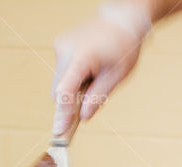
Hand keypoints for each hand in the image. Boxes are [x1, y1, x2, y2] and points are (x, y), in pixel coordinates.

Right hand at [52, 3, 150, 134]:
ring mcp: (60, 45)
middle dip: (67, 104)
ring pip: (58, 82)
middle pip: (58, 90)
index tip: (59, 131)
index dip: (63, 113)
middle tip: (80, 118)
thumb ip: (98, 97)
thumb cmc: (123, 47)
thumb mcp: (117, 75)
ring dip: (71, 90)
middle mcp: (66, 49)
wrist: (120, 20)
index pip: (66, 90)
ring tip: (94, 80)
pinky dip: (72, 78)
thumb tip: (83, 118)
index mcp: (83, 56)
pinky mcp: (60, 44)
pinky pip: (62, 71)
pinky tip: (89, 69)